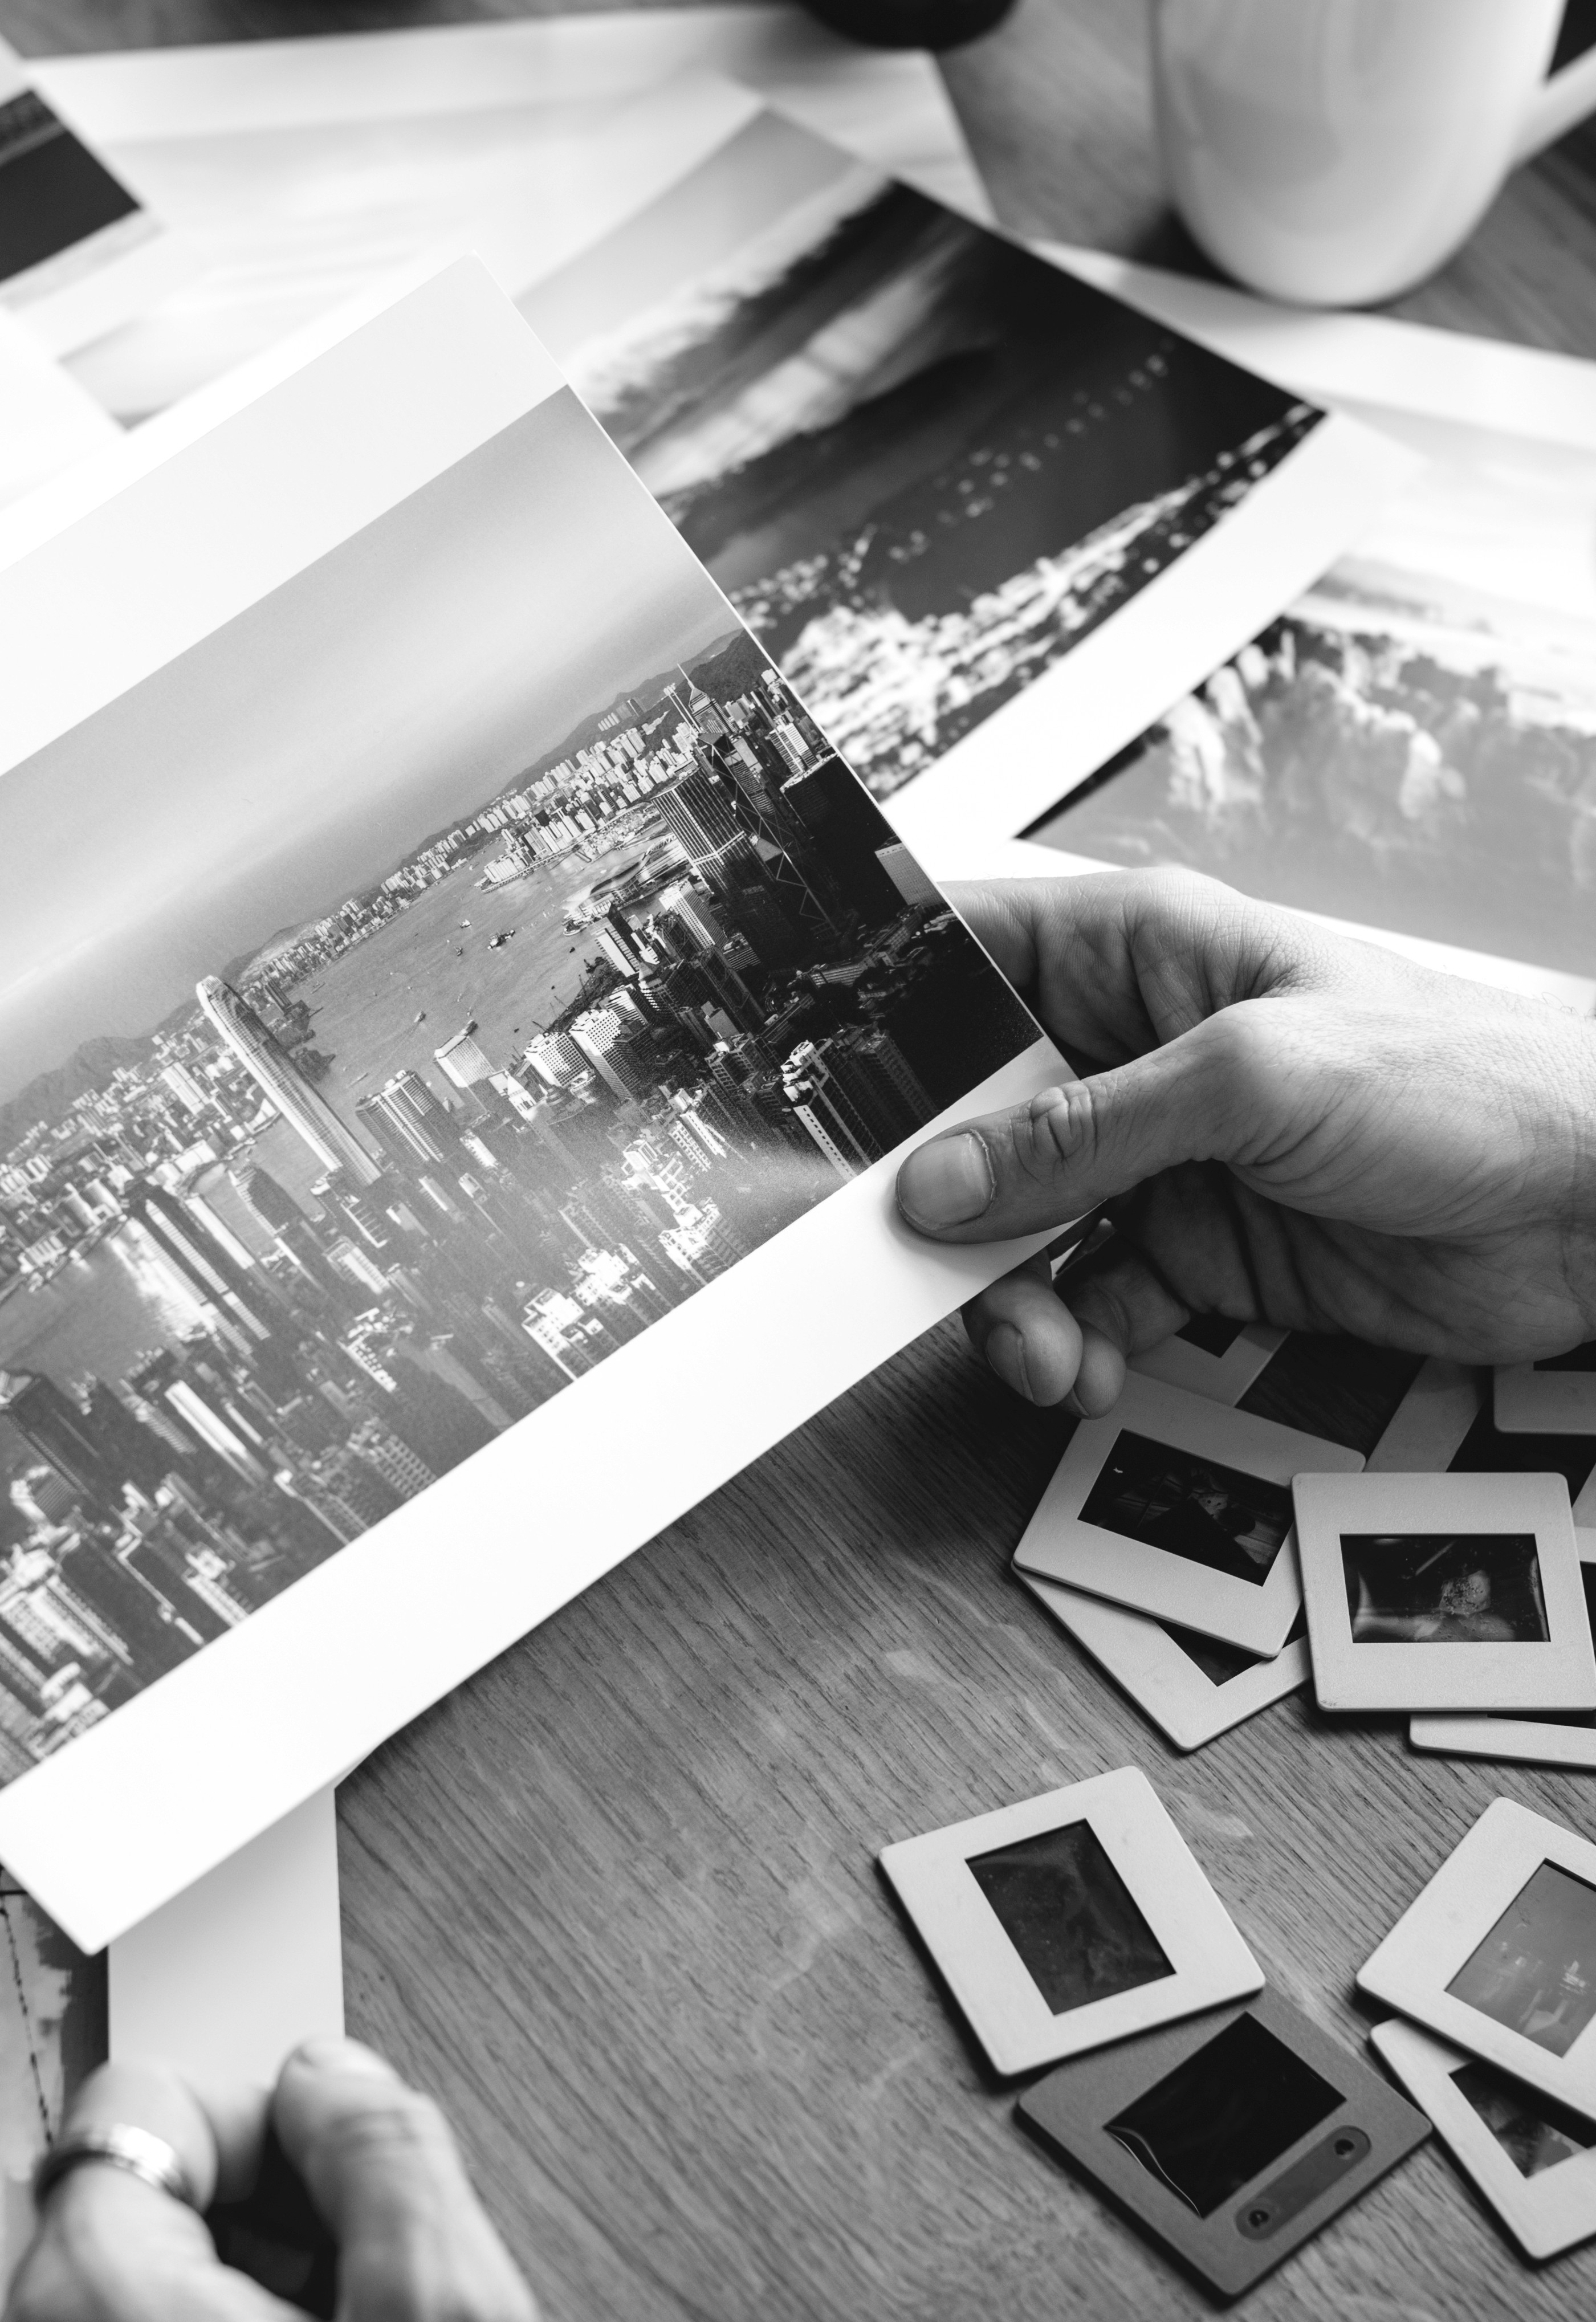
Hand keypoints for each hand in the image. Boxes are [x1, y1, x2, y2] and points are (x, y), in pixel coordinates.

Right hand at [893, 870, 1595, 1415]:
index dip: (874, 1006)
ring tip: (1038, 1348)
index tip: (805, 1078)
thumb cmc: (1467, 1082)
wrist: (1595, 1206)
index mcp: (1137, 954)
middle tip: (918, 1261)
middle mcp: (1128, 1052)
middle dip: (932, 1200)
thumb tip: (947, 1178)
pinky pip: (1081, 1301)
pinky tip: (1087, 1369)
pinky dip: (1068, 1345)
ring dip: (1001, 1297)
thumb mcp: (1253, 1080)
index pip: (963, 952)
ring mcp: (1154, 1158)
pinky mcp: (1191, 1250)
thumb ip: (1086, 1134)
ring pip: (1010, 1228)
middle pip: (965, 1119)